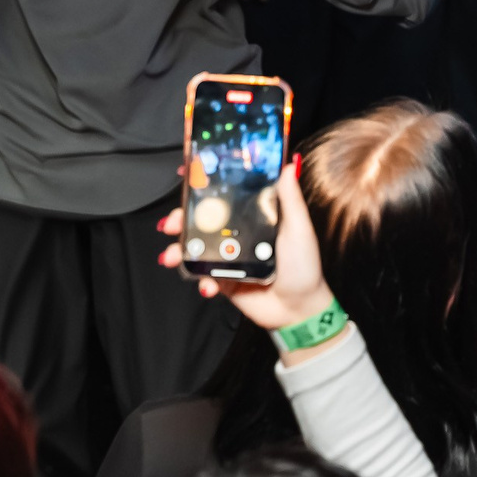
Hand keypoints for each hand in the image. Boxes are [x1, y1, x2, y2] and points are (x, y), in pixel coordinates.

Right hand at [158, 165, 335, 333]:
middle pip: (202, 219)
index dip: (204, 184)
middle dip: (181, 218)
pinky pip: (204, 276)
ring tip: (173, 256)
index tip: (186, 173)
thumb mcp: (299, 228)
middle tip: (171, 223)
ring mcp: (228, 256)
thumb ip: (290, 199)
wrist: (299, 309)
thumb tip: (288, 166)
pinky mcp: (223, 279)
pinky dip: (200, 280)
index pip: (226, 194)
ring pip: (196, 247)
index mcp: (254, 216)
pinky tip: (207, 286)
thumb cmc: (304, 266)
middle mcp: (237, 233)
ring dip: (179, 250)